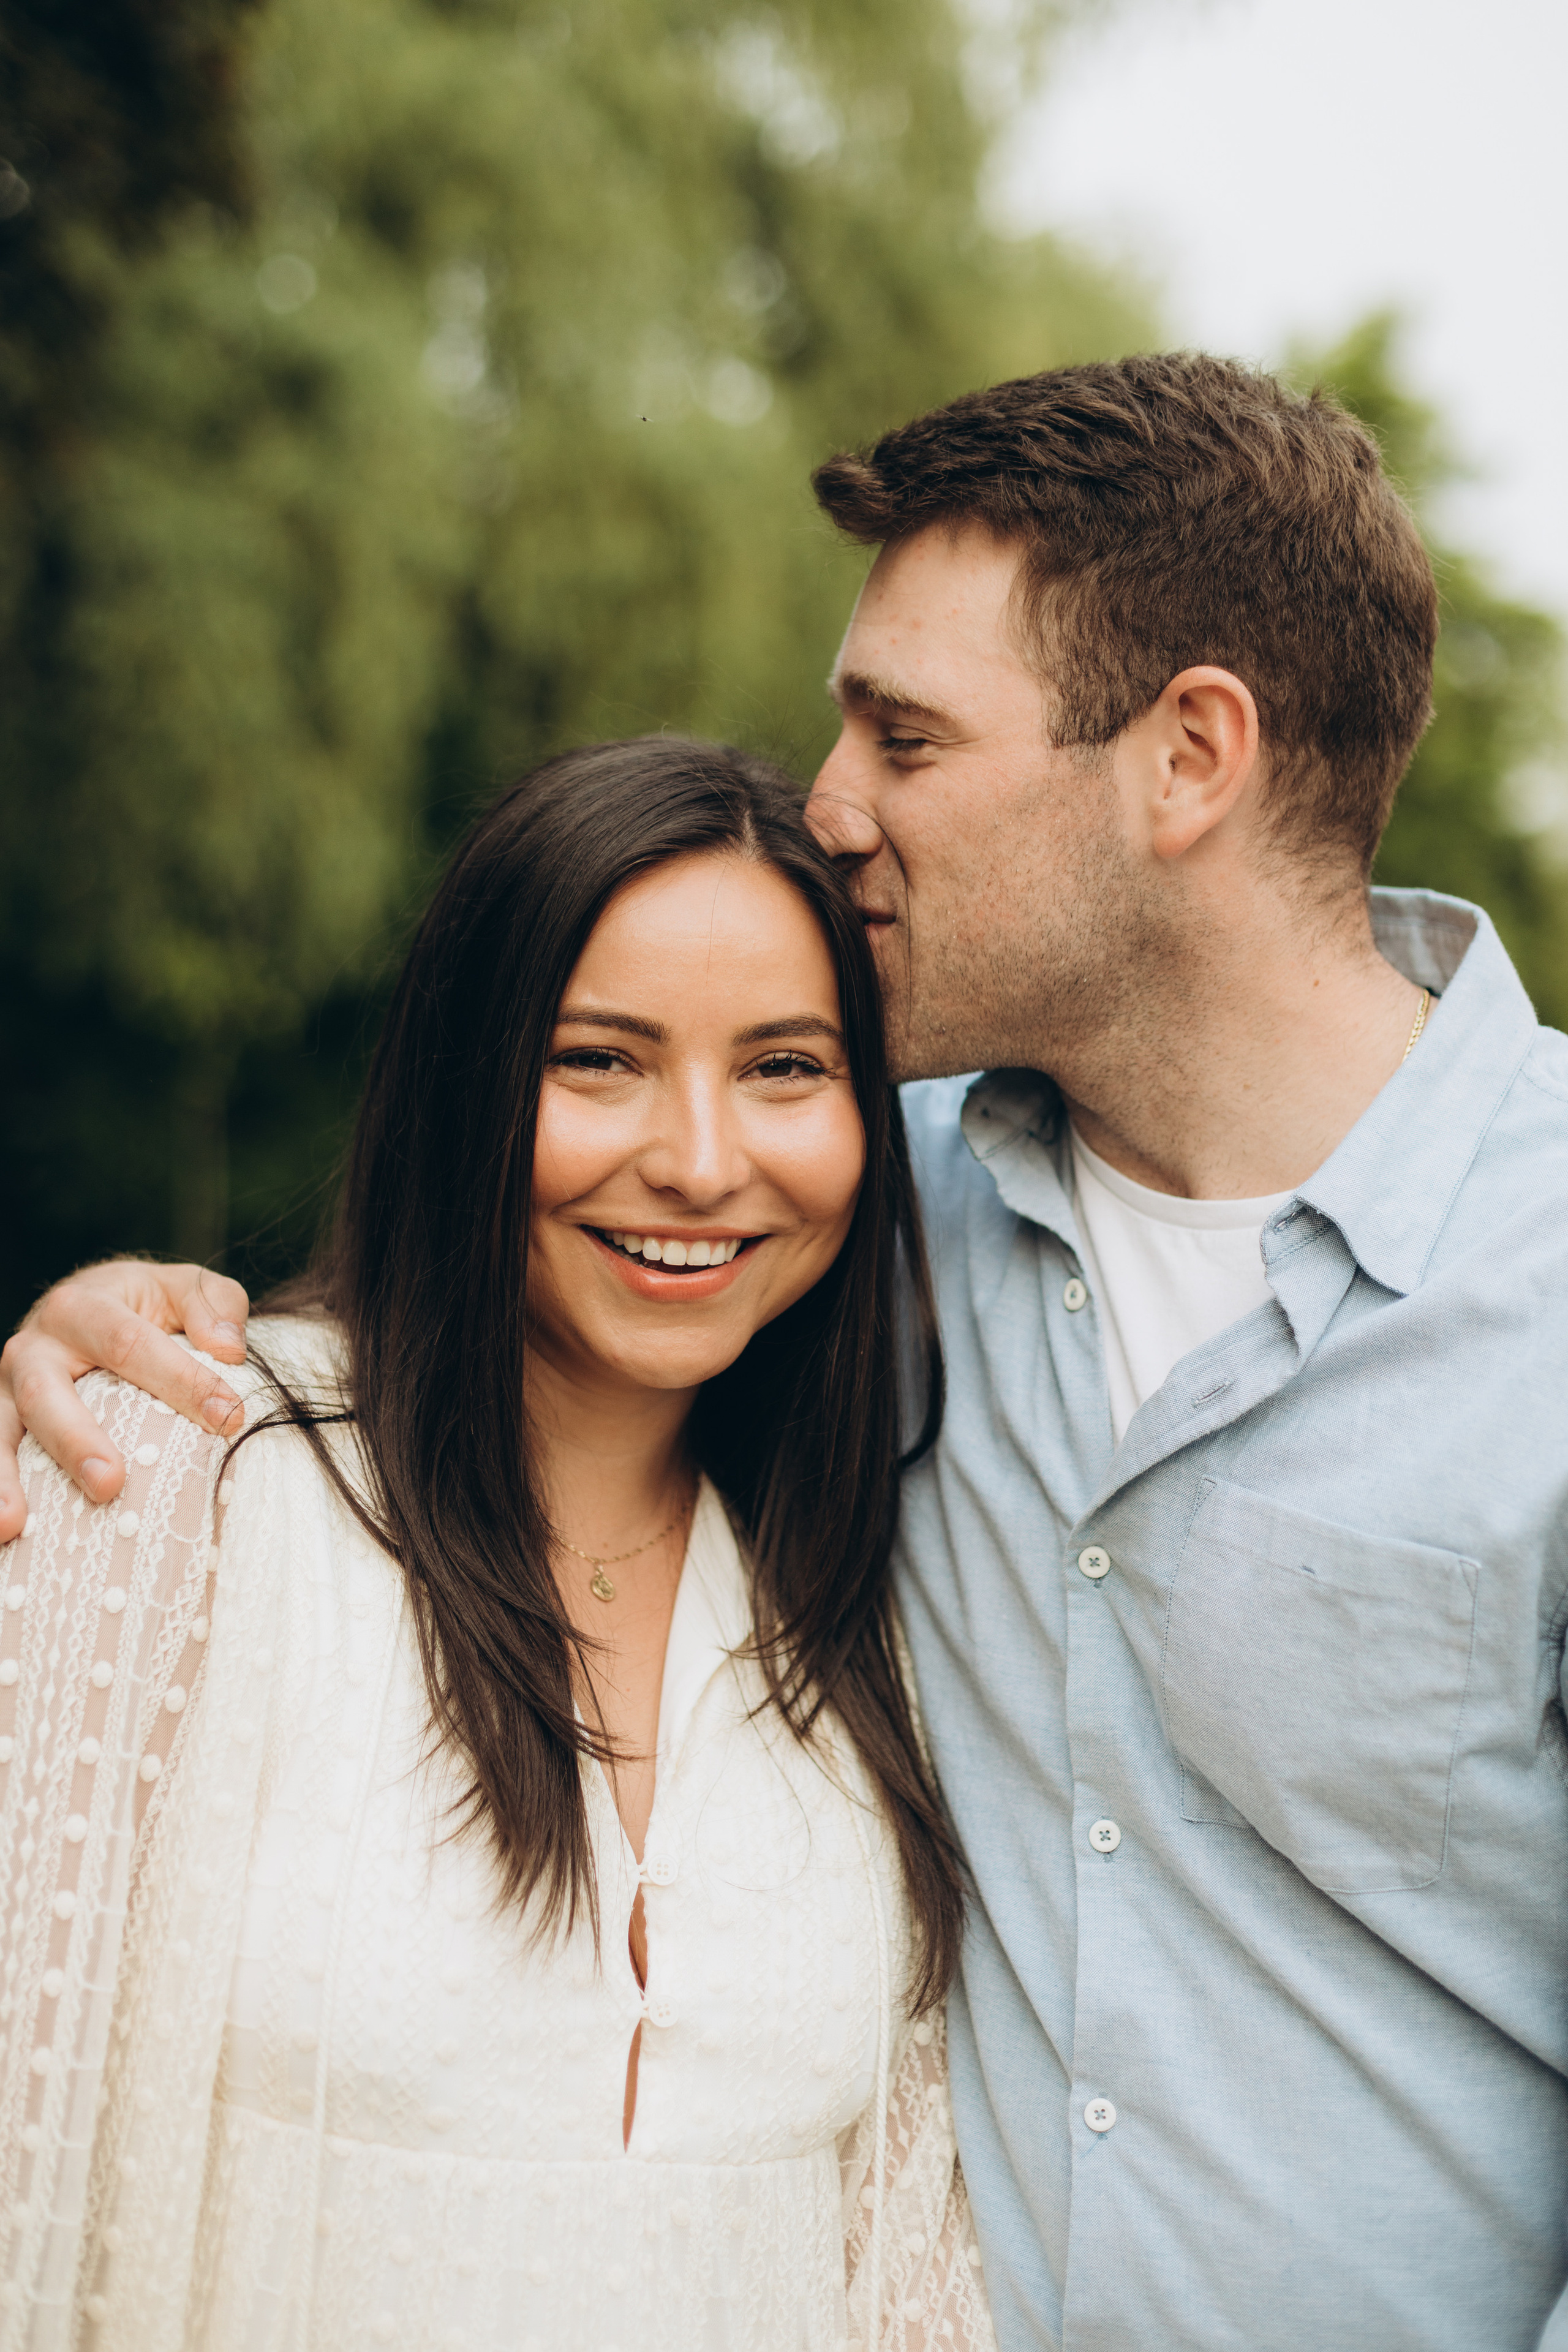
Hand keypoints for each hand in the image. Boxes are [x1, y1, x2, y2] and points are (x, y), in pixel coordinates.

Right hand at [0, 1262, 250, 1539]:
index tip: (229, 1419)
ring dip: (6, 1479)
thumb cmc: (147, 1306)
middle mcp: (34, 1346)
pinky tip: (4, 1533)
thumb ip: (214, 1306)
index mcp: (84, 1306)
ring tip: (14, 1524)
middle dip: (76, 1440)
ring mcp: (7, 1389)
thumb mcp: (184, 1289)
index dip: (181, 1382)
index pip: (130, 1345)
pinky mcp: (0, 1421)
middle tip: (110, 1483)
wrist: (90, 1303)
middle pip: (47, 1392)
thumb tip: (229, 1351)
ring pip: (1, 1431)